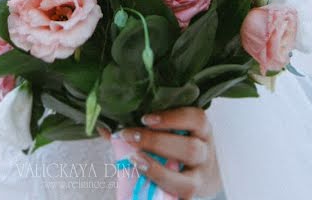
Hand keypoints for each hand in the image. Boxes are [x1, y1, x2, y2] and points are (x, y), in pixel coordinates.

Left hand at [98, 107, 221, 198]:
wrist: (202, 172)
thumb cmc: (179, 144)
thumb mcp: (171, 130)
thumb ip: (142, 125)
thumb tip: (105, 127)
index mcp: (201, 130)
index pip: (196, 119)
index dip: (172, 118)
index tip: (145, 119)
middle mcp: (206, 153)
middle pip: (190, 149)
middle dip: (157, 144)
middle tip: (129, 136)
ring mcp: (201, 178)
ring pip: (187, 181)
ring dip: (157, 171)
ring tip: (134, 160)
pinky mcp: (192, 194)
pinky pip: (181, 196)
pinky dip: (160, 187)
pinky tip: (142, 180)